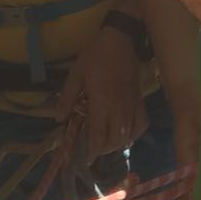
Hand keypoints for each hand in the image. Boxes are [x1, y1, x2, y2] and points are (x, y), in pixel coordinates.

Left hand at [56, 26, 147, 162]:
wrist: (121, 39)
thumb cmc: (96, 55)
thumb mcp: (76, 73)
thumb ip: (67, 98)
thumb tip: (58, 119)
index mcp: (101, 103)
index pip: (97, 136)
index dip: (91, 152)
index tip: (84, 160)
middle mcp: (118, 109)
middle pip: (113, 141)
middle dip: (102, 150)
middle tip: (92, 149)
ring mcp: (132, 106)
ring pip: (128, 136)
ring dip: (116, 145)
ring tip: (105, 143)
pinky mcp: (141, 100)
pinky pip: (141, 124)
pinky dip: (134, 134)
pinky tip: (126, 134)